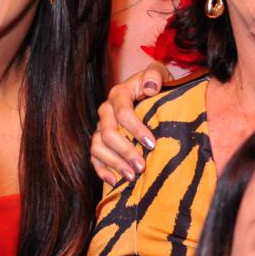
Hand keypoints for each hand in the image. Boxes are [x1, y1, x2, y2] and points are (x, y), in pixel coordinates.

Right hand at [91, 61, 170, 185]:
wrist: (152, 96)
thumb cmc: (158, 86)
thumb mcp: (160, 74)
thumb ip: (155, 75)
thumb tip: (150, 88)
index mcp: (119, 93)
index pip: (123, 111)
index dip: (136, 128)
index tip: (152, 144)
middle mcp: (106, 110)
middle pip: (108, 132)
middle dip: (124, 150)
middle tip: (141, 166)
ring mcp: (100, 126)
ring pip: (98, 146)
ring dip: (114, 163)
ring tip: (132, 176)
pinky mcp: (100, 141)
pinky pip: (94, 157)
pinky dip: (102, 170)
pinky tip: (115, 181)